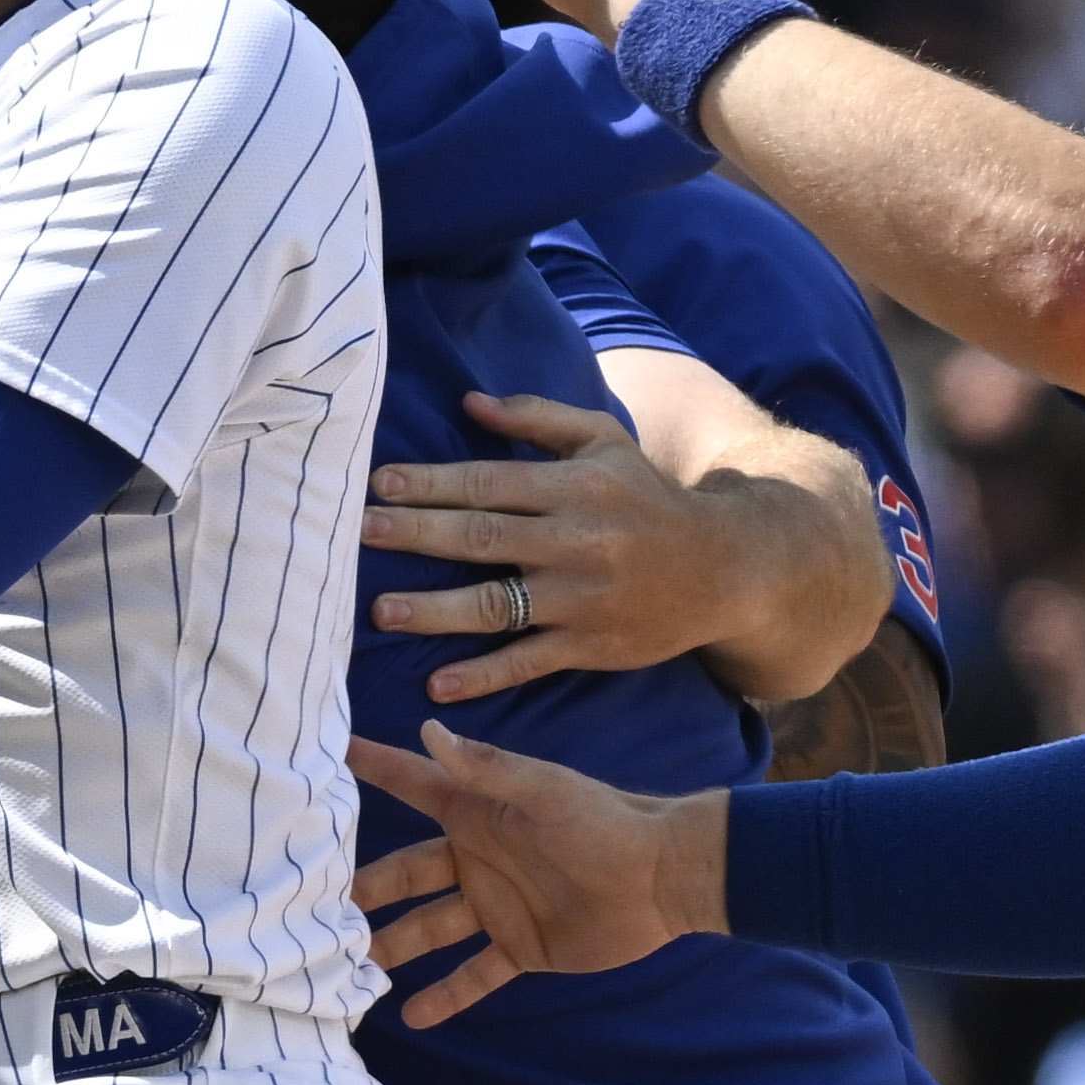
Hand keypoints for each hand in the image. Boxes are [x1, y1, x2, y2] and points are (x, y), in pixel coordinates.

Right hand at [347, 719, 725, 1023]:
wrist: (664, 880)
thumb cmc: (607, 824)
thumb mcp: (545, 792)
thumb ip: (487, 769)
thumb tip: (429, 732)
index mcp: (478, 815)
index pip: (413, 786)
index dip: (373, 770)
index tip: (322, 757)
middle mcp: (476, 860)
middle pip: (404, 874)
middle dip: (360, 889)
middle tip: (308, 906)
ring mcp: (494, 907)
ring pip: (427, 930)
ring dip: (390, 948)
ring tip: (345, 969)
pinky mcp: (520, 949)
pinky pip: (474, 975)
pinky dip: (446, 997)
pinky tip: (412, 1016)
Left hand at [367, 393, 743, 695]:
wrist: (724, 568)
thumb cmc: (647, 498)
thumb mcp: (605, 443)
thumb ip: (538, 419)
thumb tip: (469, 402)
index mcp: (577, 486)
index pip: (490, 483)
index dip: (433, 484)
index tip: (378, 484)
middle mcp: (578, 540)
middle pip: (484, 538)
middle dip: (418, 535)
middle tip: (360, 534)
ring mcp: (582, 598)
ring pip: (498, 604)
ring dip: (436, 610)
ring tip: (381, 611)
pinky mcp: (589, 645)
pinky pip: (528, 661)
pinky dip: (483, 674)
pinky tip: (438, 683)